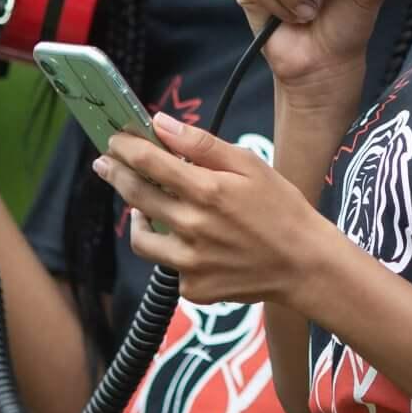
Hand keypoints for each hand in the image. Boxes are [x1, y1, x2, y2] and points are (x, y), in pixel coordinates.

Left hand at [97, 115, 327, 305]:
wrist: (305, 265)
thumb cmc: (282, 209)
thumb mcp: (250, 165)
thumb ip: (202, 144)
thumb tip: (161, 123)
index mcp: (208, 191)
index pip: (149, 162)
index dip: (126, 147)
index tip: (115, 139)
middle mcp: (192, 227)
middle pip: (136, 195)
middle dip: (116, 174)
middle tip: (106, 164)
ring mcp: (190, 263)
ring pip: (141, 239)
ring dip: (137, 217)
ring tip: (144, 207)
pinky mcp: (193, 289)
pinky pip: (168, 267)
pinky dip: (173, 251)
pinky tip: (192, 242)